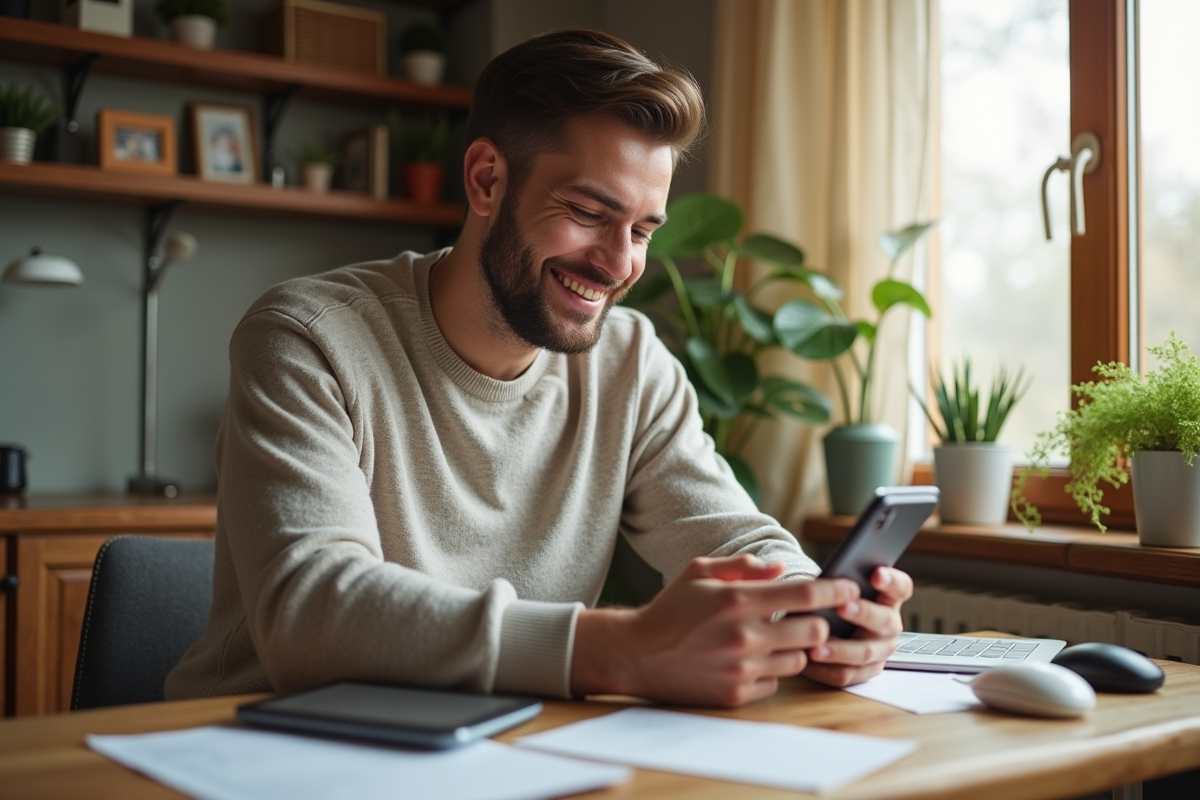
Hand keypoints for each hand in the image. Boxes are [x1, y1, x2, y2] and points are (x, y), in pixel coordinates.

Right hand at [571, 555, 859, 706]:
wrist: (636, 653)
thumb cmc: (670, 608)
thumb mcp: (699, 572)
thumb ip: (743, 566)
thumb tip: (781, 569)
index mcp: (737, 600)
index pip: (805, 595)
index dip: (835, 591)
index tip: (850, 588)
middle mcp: (744, 635)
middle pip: (813, 632)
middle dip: (818, 623)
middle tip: (808, 618)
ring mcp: (741, 668)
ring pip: (799, 660)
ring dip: (795, 649)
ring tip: (773, 639)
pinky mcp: (735, 694)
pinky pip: (775, 682)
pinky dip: (770, 670)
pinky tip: (751, 660)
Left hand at [801, 566, 912, 687]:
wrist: (825, 626)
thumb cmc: (833, 601)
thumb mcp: (837, 588)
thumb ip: (837, 583)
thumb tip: (821, 582)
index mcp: (888, 599)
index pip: (900, 587)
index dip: (891, 580)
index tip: (876, 574)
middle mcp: (889, 626)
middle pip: (884, 620)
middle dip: (863, 613)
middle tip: (841, 607)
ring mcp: (880, 651)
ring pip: (865, 652)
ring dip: (840, 650)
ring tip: (817, 648)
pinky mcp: (864, 672)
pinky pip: (847, 674)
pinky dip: (826, 669)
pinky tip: (808, 661)